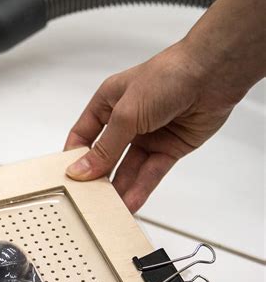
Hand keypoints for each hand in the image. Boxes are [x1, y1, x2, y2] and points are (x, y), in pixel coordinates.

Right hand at [64, 40, 236, 212]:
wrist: (212, 74)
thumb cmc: (169, 76)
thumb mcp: (126, 113)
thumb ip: (105, 146)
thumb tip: (82, 168)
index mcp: (109, 102)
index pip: (84, 135)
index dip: (75, 156)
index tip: (68, 177)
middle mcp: (127, 120)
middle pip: (106, 156)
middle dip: (98, 177)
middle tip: (88, 198)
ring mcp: (148, 135)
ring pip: (128, 169)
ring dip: (120, 188)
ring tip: (109, 207)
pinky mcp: (168, 149)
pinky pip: (150, 173)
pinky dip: (141, 188)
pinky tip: (130, 202)